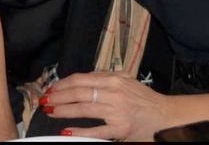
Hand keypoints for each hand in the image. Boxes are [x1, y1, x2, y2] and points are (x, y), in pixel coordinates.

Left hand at [44, 71, 173, 141]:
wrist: (163, 114)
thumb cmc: (143, 98)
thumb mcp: (125, 80)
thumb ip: (105, 77)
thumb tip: (82, 79)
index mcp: (113, 79)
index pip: (80, 79)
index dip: (62, 83)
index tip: (51, 88)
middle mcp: (113, 92)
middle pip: (78, 92)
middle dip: (58, 96)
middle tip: (45, 100)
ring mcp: (116, 110)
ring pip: (83, 108)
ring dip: (63, 110)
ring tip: (51, 111)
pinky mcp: (119, 128)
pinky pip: (95, 130)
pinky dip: (79, 131)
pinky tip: (66, 131)